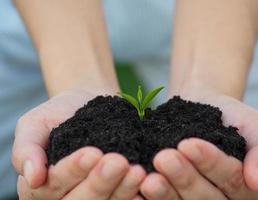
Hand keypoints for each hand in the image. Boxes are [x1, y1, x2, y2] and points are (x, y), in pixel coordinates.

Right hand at [12, 88, 145, 198]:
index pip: (52, 187)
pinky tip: (147, 184)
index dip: (72, 172)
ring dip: (122, 190)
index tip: (92, 153)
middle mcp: (68, 197)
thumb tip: (31, 176)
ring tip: (137, 171)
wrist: (88, 103)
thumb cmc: (59, 113)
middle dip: (100, 183)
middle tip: (118, 162)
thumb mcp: (35, 124)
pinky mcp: (115, 190)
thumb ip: (27, 148)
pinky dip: (135, 195)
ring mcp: (94, 194)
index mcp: (43, 187)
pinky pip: (124, 199)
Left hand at [140, 89, 257, 198]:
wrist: (201, 106)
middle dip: (184, 178)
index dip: (211, 163)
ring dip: (165, 192)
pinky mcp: (174, 193)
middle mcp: (221, 198)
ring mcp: (196, 197)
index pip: (232, 179)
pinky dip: (151, 198)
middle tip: (164, 158)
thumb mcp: (255, 127)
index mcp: (245, 188)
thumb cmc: (230, 116)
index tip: (188, 144)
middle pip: (205, 197)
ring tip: (149, 180)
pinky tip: (139, 188)